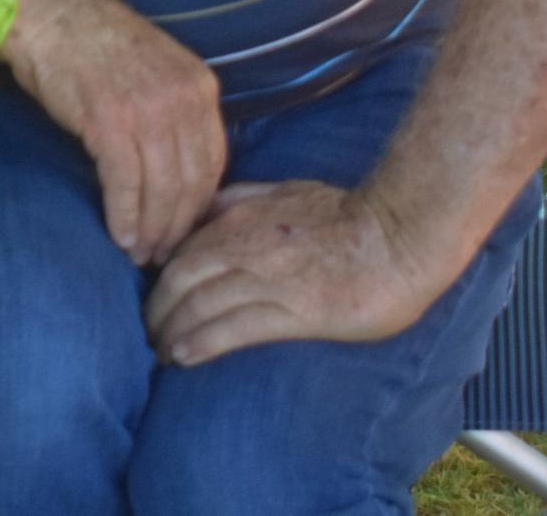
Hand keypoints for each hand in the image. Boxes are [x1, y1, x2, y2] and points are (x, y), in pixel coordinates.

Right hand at [0, 0, 226, 266]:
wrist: (47, 14)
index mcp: (200, 86)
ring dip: (152, 230)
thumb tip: (178, 165)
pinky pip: (125, 184)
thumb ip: (174, 109)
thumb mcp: (155, 68)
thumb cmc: (92, 43)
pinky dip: (125, 217)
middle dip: (178, 227)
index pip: (214, 163)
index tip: (184, 230)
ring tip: (139, 254)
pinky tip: (119, 236)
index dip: (200, 206)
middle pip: (192, 183)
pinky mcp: (110, 121)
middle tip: (162, 256)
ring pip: (162, 189)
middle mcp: (183, 99)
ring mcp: (148, 109)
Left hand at [144, 180, 452, 365]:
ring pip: (201, 304)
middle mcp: (245, 246)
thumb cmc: (346, 214)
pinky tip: (183, 356)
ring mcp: (269, 279)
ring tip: (160, 352)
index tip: (151, 299)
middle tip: (147, 333)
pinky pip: (235, 328)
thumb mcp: (282, 191)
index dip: (159, 278)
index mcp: (240, 217)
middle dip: (157, 308)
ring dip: (172, 330)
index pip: (182, 250)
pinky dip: (201, 341)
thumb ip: (241, 200)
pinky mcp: (296, 311)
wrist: (400, 234)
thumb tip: (208, 210)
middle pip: (181, 279)